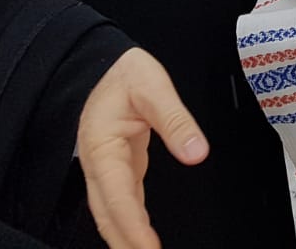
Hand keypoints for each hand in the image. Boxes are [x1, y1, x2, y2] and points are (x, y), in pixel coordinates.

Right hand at [77, 48, 206, 248]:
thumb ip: (175, 120)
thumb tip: (197, 152)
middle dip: (125, 243)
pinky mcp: (117, 168)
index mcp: (102, 146)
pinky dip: (130, 223)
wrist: (104, 66)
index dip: (132, 225)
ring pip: (111, 213)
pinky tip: (141, 237)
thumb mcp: (153, 87)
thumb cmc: (124, 74)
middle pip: (108, 214)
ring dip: (126, 237)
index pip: (117, 194)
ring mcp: (105, 168)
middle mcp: (98, 164)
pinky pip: (121, 202)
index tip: (147, 247)